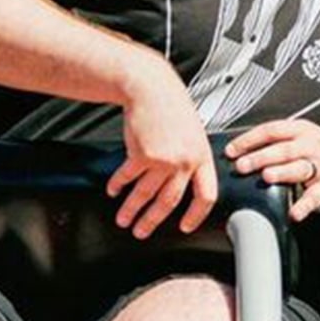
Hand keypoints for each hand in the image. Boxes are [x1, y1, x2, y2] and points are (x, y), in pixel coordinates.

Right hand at [107, 89, 217, 238]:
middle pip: (169, 201)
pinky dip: (118, 185)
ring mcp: (162, 159)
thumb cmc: (173, 107)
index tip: (186, 226)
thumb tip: (191, 181)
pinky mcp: (141, 154)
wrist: (153, 88)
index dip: (196, 215)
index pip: (205, 195)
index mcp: (202, 157)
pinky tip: (114, 190)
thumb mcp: (195, 133)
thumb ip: (194, 158)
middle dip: (153, 221)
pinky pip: (127, 177)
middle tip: (142, 232)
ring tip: (123, 219)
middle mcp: (184, 161)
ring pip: (145, 194)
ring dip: (131, 209)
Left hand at [225, 119, 319, 221]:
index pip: (271, 130)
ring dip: (282, 172)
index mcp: (300, 130)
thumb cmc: (319, 149)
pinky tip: (294, 212)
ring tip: (267, 177)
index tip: (231, 150)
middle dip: (261, 157)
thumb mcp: (301, 136)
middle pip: (283, 149)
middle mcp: (310, 145)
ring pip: (299, 168)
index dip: (250, 139)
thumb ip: (275, 141)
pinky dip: (304, 205)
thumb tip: (239, 150)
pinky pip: (315, 195)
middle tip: (241, 166)